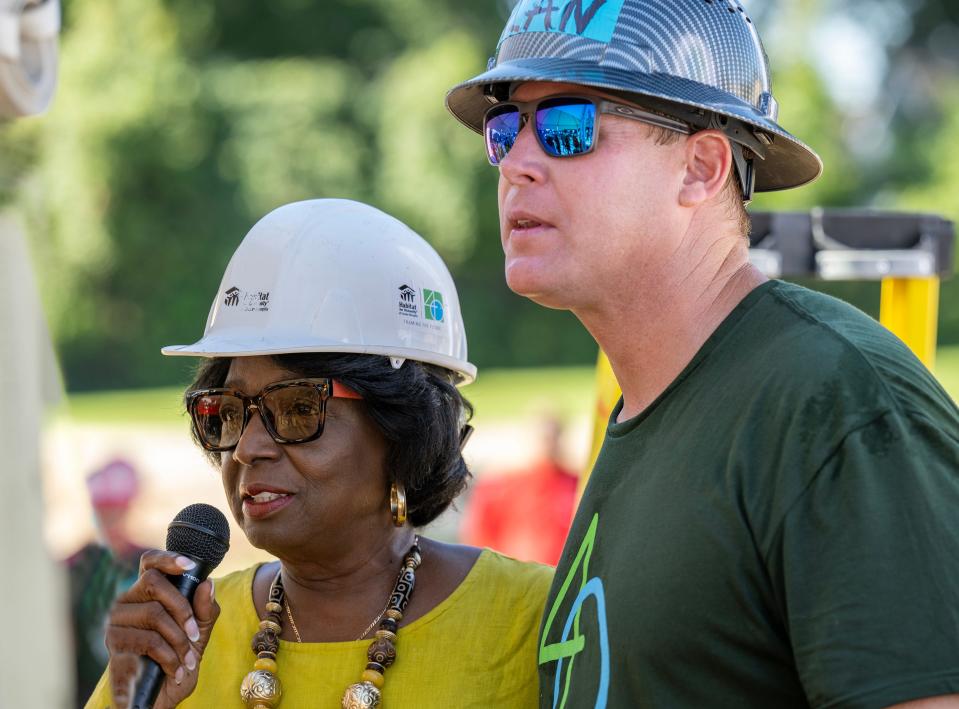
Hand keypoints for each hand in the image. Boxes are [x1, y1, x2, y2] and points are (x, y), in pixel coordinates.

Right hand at [104, 550, 219, 708]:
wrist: (160, 699)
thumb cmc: (178, 660)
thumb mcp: (199, 634)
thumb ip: (205, 610)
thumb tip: (207, 584)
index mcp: (145, 595)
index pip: (150, 563)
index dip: (167, 558)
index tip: (190, 564)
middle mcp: (126, 603)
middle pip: (153, 583)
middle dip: (182, 610)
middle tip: (195, 636)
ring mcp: (116, 624)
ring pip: (154, 614)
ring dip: (179, 642)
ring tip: (187, 661)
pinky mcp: (113, 647)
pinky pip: (149, 642)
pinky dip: (170, 658)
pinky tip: (176, 671)